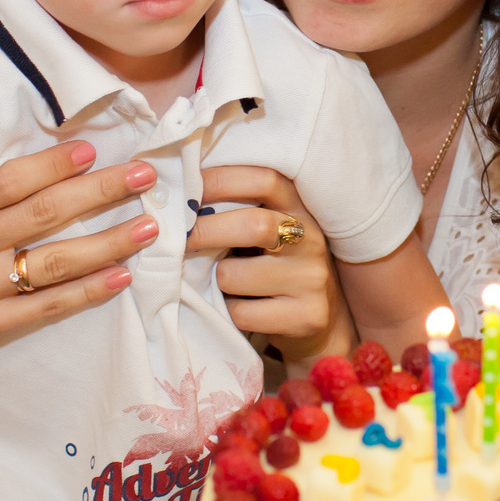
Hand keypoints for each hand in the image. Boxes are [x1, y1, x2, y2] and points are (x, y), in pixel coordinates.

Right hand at [0, 142, 156, 452]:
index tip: (93, 149)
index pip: (7, 183)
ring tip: (147, 227)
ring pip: (53, 262)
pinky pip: (47, 306)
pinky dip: (88, 291)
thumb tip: (45, 166)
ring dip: (106, 242)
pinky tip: (122, 276)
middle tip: (144, 175)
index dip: (52, 165)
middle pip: (41, 216)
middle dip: (98, 192)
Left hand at [187, 165, 349, 368]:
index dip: (222, 180)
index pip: (265, 180)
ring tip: (227, 284)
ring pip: (235, 276)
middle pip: (255, 225)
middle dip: (206, 230)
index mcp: (299, 208)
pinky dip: (229, 312)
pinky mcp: (308, 316)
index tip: (187, 188)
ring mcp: (312, 280)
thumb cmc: (276, 268)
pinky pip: (242, 313)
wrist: (320, 320)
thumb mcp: (268, 232)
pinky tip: (241, 308)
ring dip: (217, 281)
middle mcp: (311, 240)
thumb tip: (181, 199)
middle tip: (179, 239)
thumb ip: (239, 212)